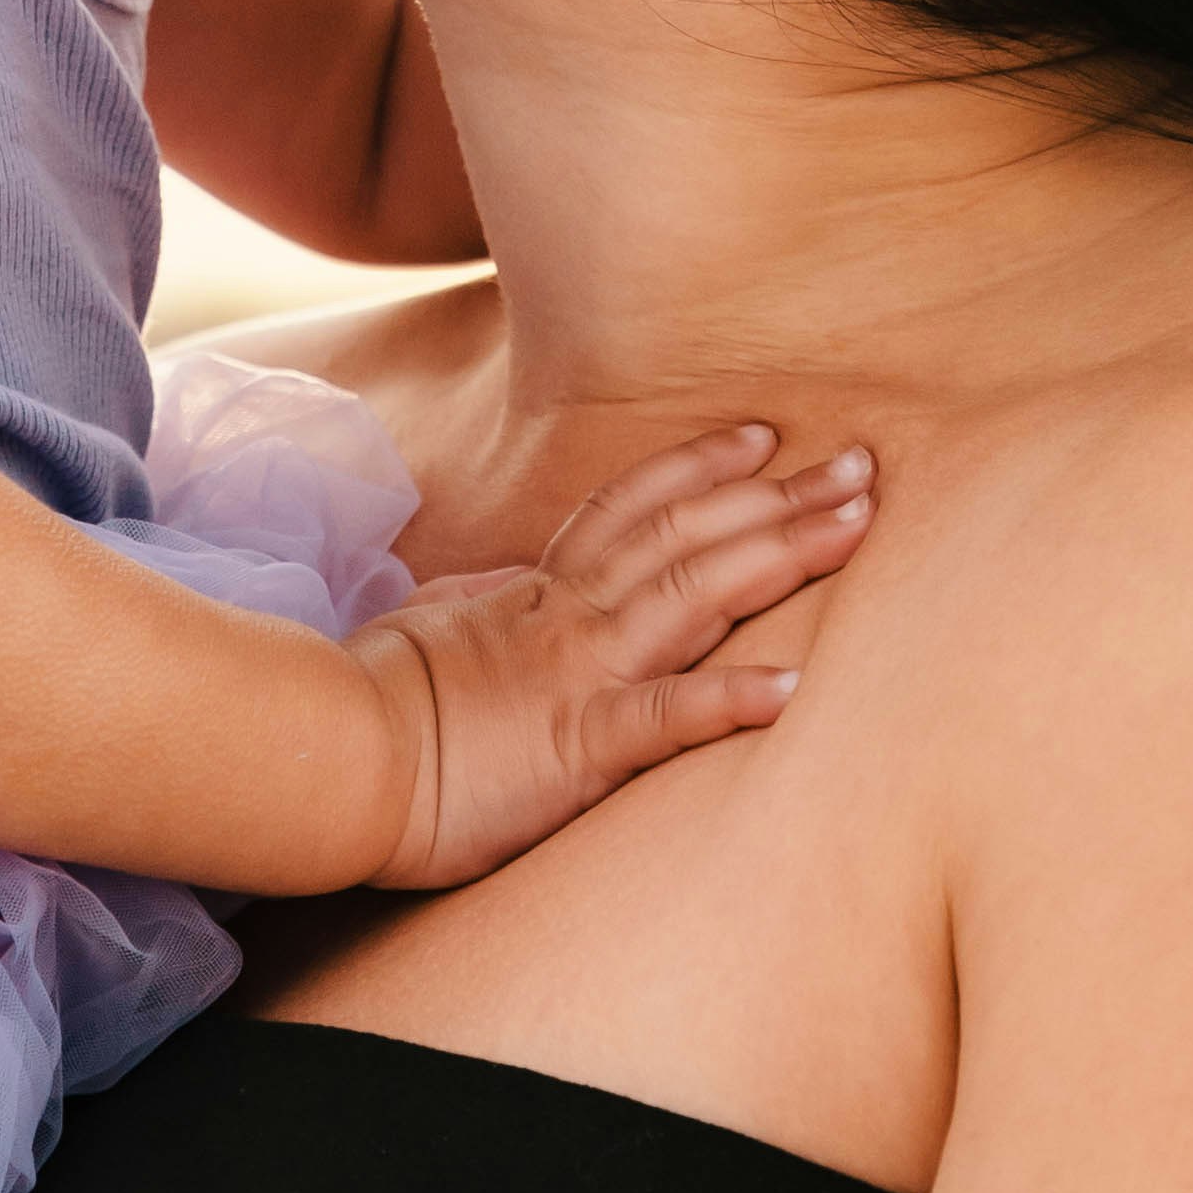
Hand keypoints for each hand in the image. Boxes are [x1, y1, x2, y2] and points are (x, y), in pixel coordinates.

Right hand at [345, 424, 871, 893]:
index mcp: (538, 595)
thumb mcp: (429, 629)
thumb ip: (478, 603)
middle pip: (691, 536)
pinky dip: (728, 699)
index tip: (765, 437)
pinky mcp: (578, 747)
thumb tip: (496, 588)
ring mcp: (580, 675)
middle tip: (865, 464)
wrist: (327, 755)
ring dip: (782, 553)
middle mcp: (572, 618)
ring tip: (857, 524)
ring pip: (696, 594)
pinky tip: (793, 691)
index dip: (702, 467)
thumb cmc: (367, 702)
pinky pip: (664, 718)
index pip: (632, 508)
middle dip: (783, 497)